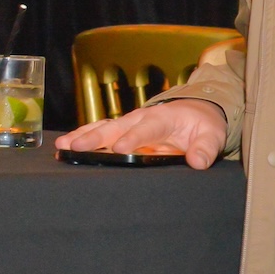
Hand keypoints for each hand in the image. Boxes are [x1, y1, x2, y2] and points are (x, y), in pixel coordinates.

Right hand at [54, 97, 225, 168]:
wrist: (195, 111)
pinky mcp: (122, 133)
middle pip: (115, 127)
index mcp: (163, 118)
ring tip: (62, 146)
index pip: (147, 128)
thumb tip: (197, 162)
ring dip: (82, 137)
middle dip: (95, 137)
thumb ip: (206, 148)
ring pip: (102, 129)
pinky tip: (65, 148)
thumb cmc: (203, 124)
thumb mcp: (212, 134)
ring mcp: (129, 125)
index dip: (133, 138)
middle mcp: (141, 118)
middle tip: (76, 146)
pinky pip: (100, 134)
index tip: (120, 149)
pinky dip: (82, 139)